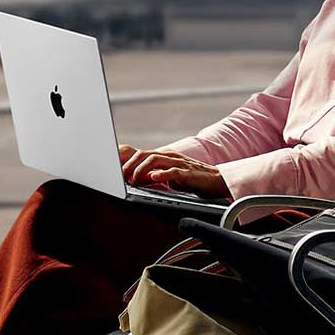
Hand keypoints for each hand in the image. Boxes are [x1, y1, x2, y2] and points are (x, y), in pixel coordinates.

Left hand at [118, 144, 232, 199]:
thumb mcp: (170, 176)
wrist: (218, 181)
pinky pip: (174, 171)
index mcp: (164, 156)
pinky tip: (154, 178)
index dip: (126, 162)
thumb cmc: (194, 179)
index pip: (141, 154)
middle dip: (130, 165)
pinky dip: (162, 174)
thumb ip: (155, 175)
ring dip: (142, 170)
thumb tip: (136, 180)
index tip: (115, 173)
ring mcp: (180, 163)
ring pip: (156, 160)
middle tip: (120, 178)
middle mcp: (170, 156)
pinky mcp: (190, 172)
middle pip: (144, 154)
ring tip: (134, 180)